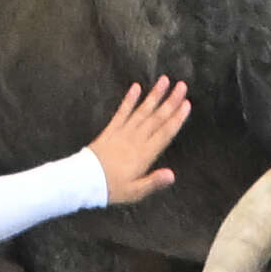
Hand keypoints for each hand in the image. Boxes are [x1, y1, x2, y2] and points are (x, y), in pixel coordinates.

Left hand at [87, 77, 190, 203]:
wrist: (84, 181)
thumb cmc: (112, 188)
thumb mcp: (135, 191)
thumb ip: (154, 181)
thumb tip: (172, 175)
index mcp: (145, 154)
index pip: (165, 133)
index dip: (177, 118)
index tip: (187, 103)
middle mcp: (136, 139)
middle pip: (157, 117)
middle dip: (171, 101)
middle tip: (182, 85)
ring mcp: (123, 132)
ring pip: (142, 111)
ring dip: (154, 95)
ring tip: (164, 80)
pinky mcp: (111, 130)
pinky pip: (122, 112)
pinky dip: (129, 99)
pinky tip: (136, 87)